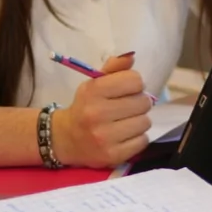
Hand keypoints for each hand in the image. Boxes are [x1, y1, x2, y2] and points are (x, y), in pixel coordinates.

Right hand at [50, 52, 152, 166]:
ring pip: (145, 122)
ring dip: (139, 121)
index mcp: (93, 91)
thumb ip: (114, 68)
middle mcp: (97, 114)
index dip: (134, 84)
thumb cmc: (86, 107)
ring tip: (126, 122)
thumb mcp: (94, 84)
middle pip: (143, 102)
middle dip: (139, 103)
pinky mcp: (113, 155)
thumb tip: (132, 56)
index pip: (135, 80)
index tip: (127, 90)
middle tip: (127, 107)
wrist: (66, 139)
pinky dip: (138, 138)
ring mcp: (105, 137)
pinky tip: (125, 136)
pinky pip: (143, 141)